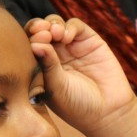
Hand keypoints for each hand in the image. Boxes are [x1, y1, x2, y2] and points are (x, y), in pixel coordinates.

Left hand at [26, 15, 136, 136]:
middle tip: (41, 32)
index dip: (28, 39)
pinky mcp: (89, 41)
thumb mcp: (57, 87)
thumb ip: (47, 64)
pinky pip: (75, 26)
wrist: (107, 112)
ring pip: (56, 24)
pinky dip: (70, 26)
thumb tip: (34, 43)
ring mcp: (72, 47)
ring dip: (53, 24)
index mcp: (41, 66)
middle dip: (38, 27)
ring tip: (55, 34)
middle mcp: (55, 54)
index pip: (29, 46)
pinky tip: (68, 36)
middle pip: (40, 31)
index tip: (32, 42)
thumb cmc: (77, 105)